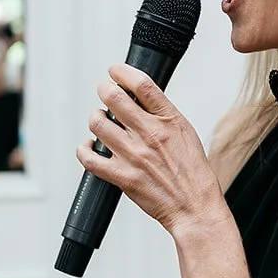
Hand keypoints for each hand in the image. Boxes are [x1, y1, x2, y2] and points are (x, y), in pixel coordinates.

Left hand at [78, 66, 226, 236]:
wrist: (194, 207)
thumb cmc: (193, 173)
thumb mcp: (186, 133)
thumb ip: (164, 115)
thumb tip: (142, 98)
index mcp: (169, 121)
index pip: (142, 84)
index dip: (122, 72)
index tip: (115, 71)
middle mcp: (150, 134)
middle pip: (114, 98)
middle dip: (104, 89)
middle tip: (104, 91)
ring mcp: (134, 155)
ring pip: (98, 124)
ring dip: (95, 118)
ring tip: (99, 119)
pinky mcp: (122, 176)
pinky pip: (90, 158)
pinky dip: (83, 150)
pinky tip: (88, 147)